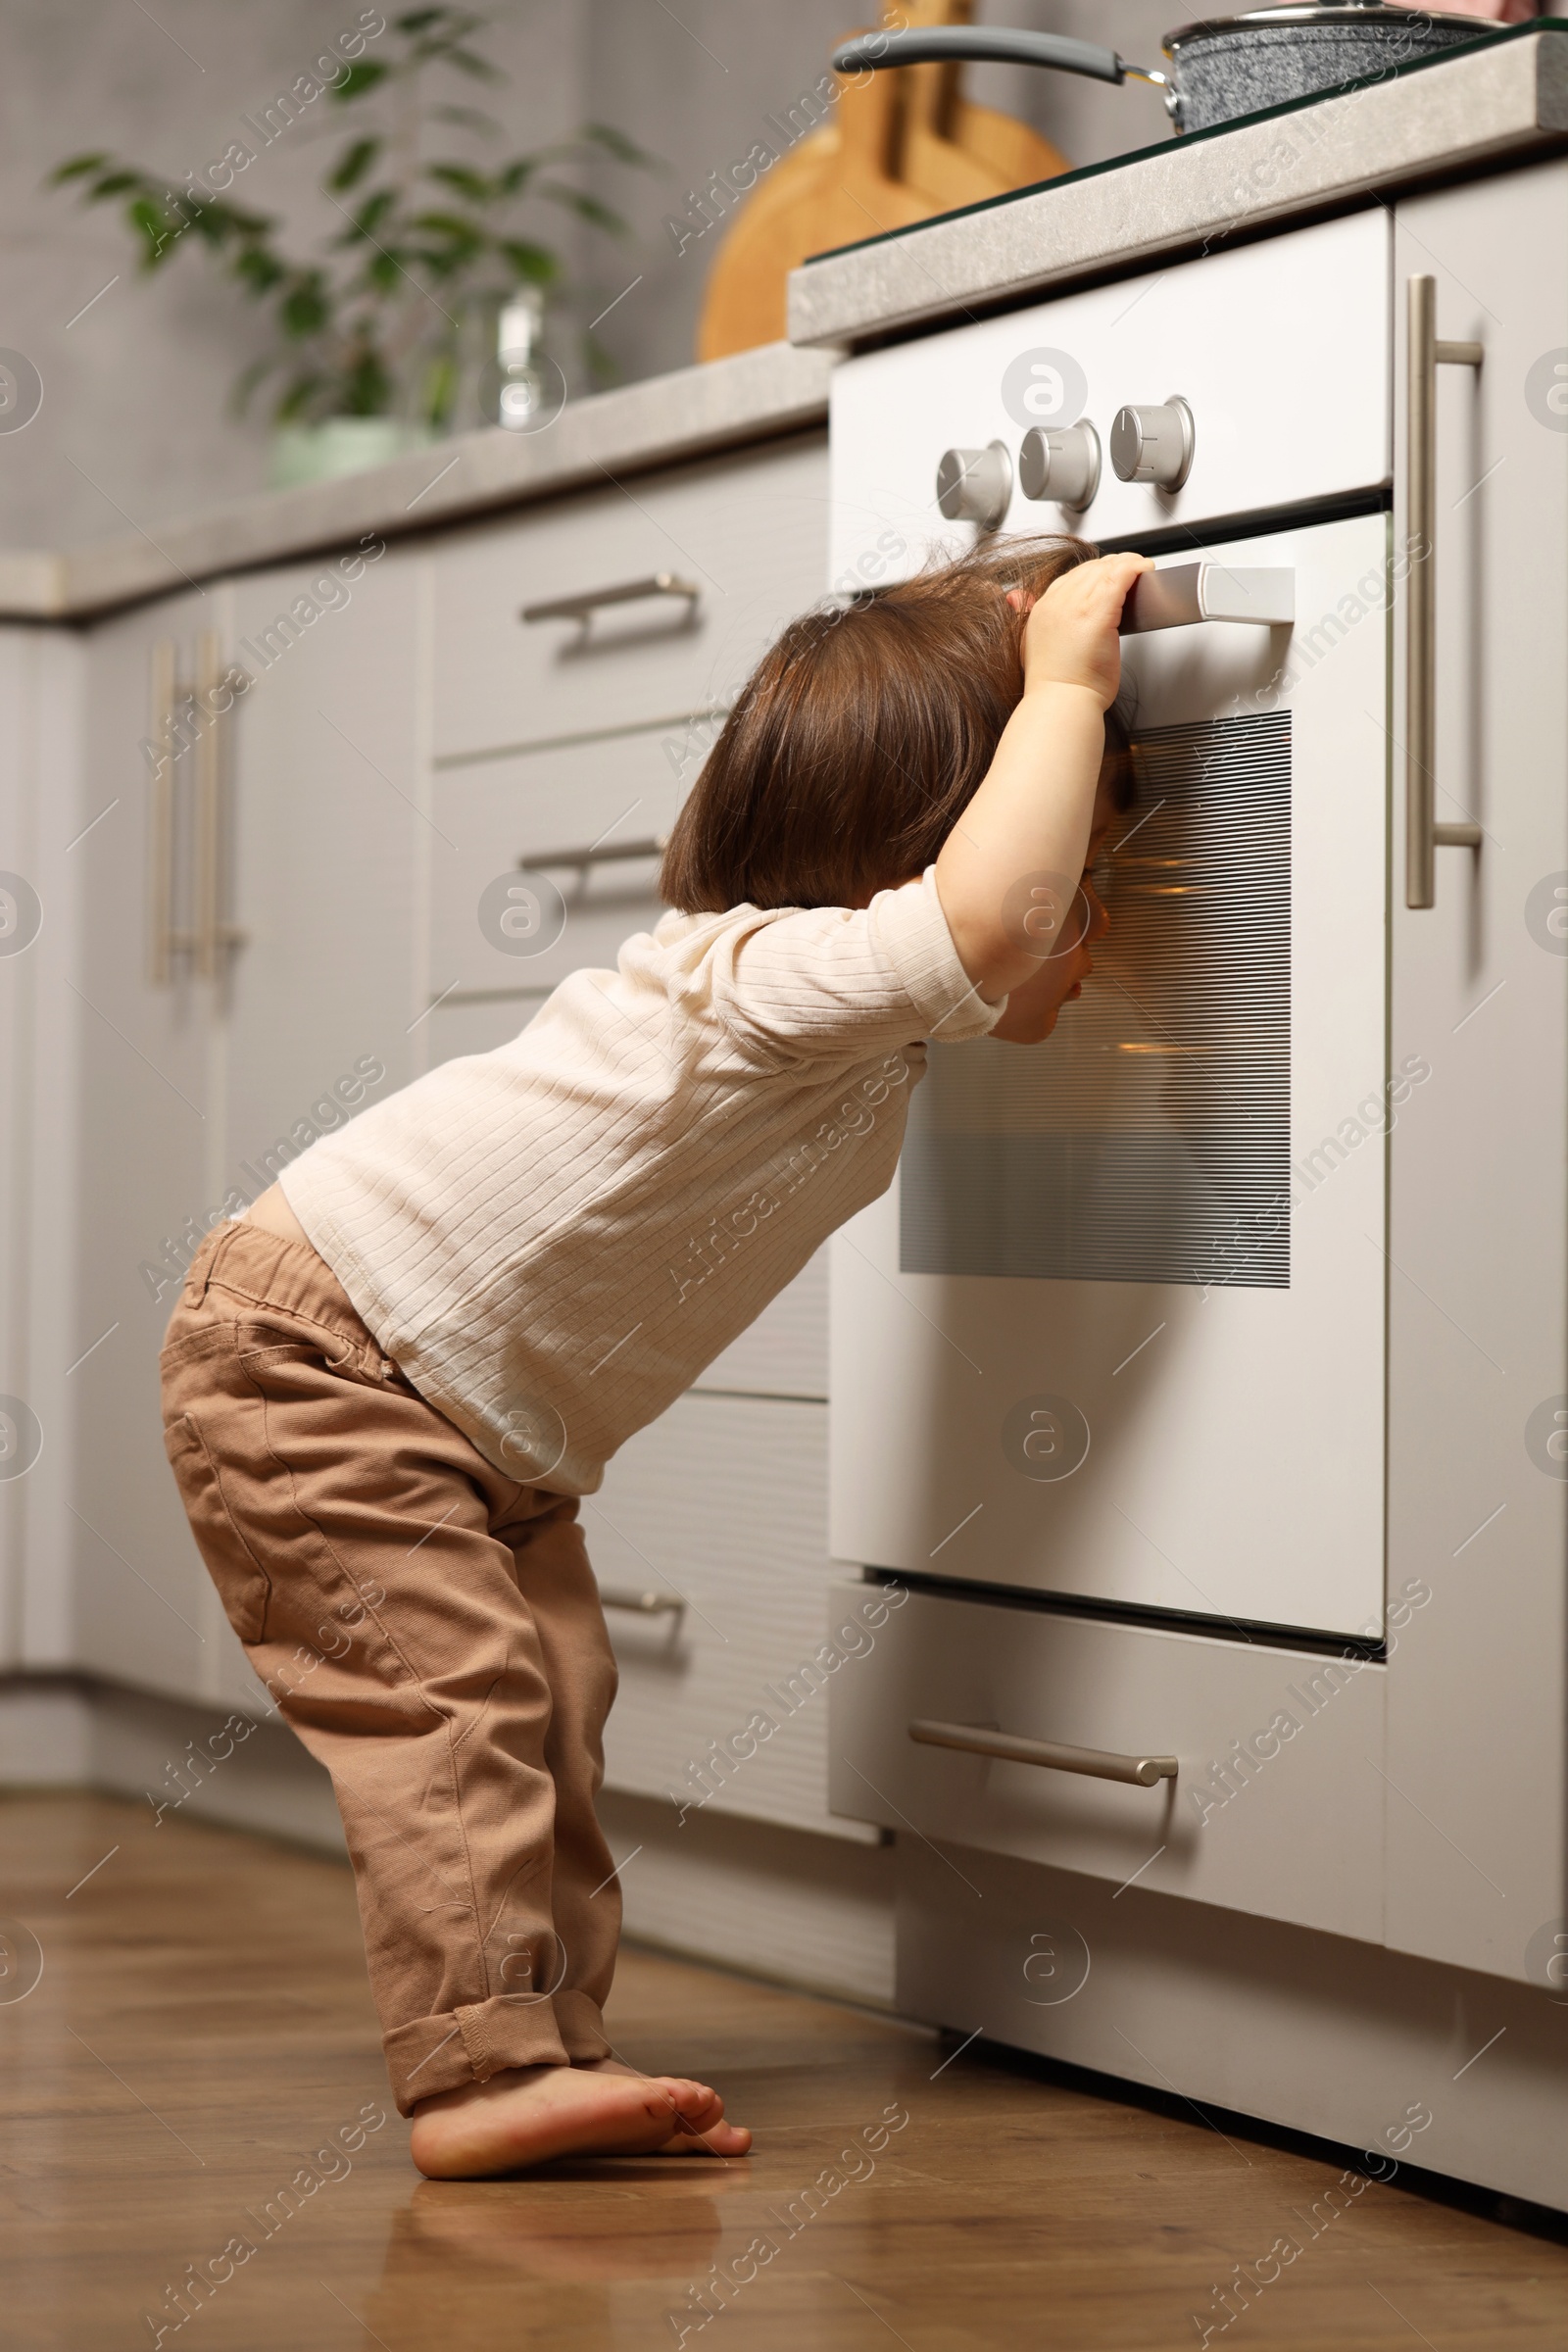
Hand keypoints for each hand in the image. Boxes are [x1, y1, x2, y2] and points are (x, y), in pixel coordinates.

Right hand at [1013, 552, 1152, 708]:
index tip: (1108, 577)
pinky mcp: (1098, 613)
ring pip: (1105, 569)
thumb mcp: (1033, 644)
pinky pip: (1120, 577)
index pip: (1070, 578)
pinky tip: (1145, 570)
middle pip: (1088, 569)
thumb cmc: (1055, 686)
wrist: (1059, 704)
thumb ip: (1028, 615)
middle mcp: (1056, 603)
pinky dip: (1135, 568)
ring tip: (1141, 569)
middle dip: (1112, 566)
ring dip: (1127, 564)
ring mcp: (1076, 606)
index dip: (1092, 573)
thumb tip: (1016, 598)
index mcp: (1041, 609)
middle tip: (1131, 570)